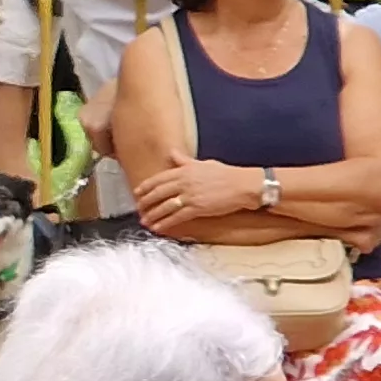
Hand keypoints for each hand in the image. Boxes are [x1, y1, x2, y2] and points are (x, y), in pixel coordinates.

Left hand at [134, 154, 261, 229]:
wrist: (243, 185)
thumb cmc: (226, 174)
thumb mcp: (203, 163)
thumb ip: (184, 161)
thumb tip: (172, 153)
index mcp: (184, 170)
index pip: (159, 179)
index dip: (146, 187)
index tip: (137, 193)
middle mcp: (184, 182)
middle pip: (158, 193)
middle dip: (145, 202)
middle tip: (138, 209)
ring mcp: (190, 195)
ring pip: (165, 206)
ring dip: (152, 215)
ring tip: (144, 221)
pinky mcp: (197, 208)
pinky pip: (176, 217)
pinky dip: (165, 223)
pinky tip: (158, 228)